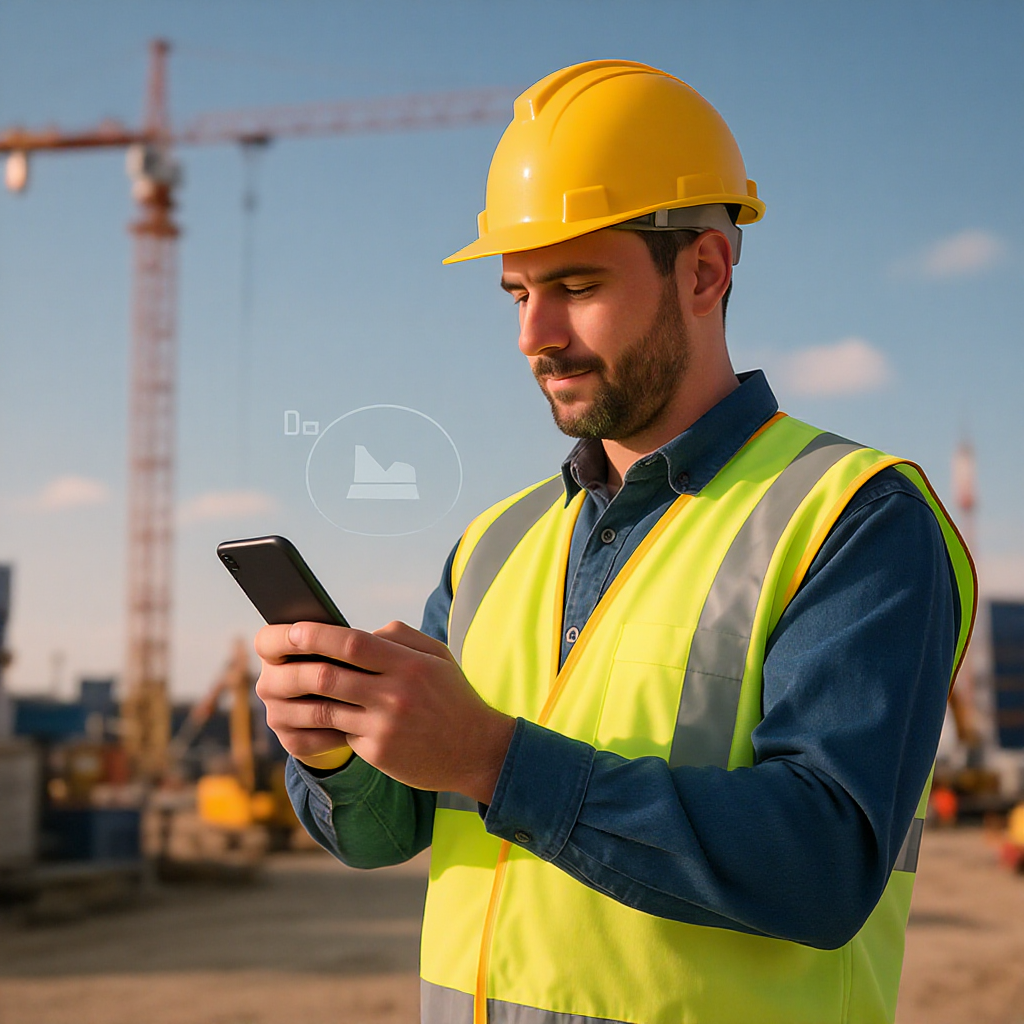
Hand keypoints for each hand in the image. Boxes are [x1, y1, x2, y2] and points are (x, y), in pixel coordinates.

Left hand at [254, 620, 515, 803]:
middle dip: (296, 665)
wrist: (477, 750)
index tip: (293, 629)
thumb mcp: (437, 657)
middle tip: (272, 657)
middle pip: (330, 676)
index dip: (317, 635)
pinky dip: (320, 723)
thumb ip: (400, 637)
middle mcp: (395, 695)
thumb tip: (359, 630)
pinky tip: (306, 715)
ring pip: (326, 709)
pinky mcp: (378, 752)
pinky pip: (338, 733)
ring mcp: (384, 726)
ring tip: (280, 687)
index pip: (352, 643)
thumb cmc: (453, 696)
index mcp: (409, 665)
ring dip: (299, 698)